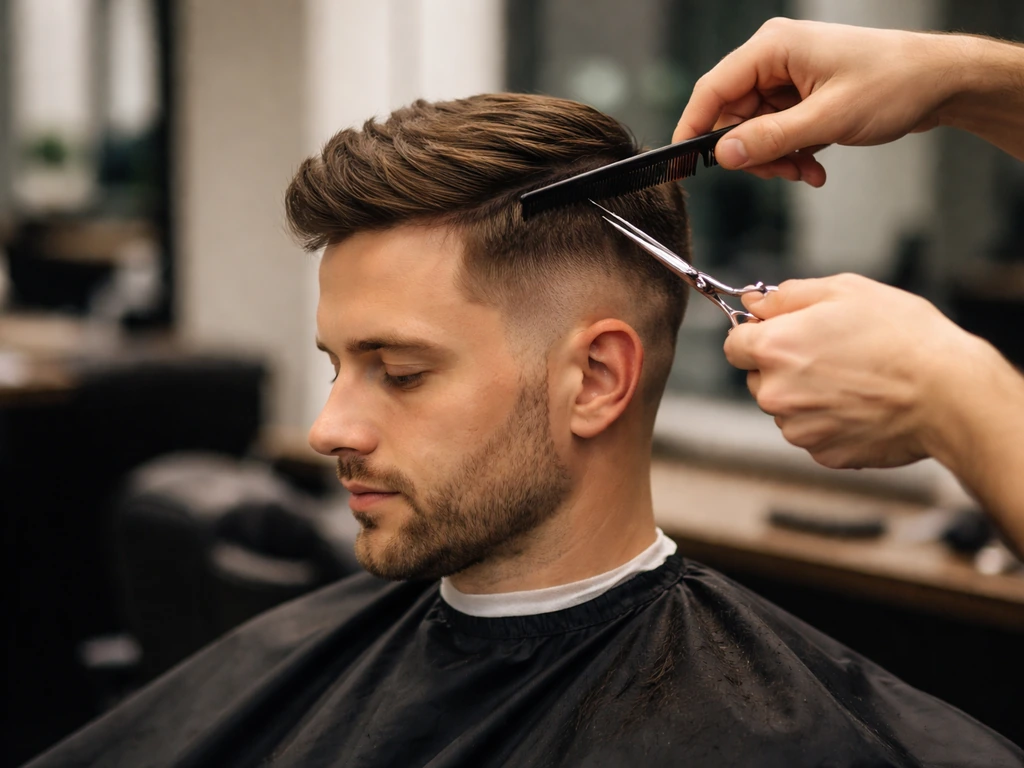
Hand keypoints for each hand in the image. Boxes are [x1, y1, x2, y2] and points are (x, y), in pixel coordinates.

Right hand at [673, 18, 962, 185]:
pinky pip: (777, 133)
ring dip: (776, 159)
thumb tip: (724, 155)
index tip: (681, 165)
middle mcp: (775, 60)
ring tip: (807, 170)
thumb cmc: (894, 83)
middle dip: (754, 154)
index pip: (713, 90)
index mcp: (774, 48)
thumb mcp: (828, 119)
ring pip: (755, 132)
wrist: (940, 82)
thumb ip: (771, 139)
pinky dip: (790, 155)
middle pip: (733, 117)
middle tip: (781, 172)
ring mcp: (788, 79)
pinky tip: (814, 165)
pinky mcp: (800, 96)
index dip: (693, 128)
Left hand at [723, 274, 985, 468]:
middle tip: (831, 354)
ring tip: (854, 380)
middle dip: (783, 367)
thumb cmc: (903, 337)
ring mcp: (798, 429)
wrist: (948, 392)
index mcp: (774, 349)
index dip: (756, 336)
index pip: (734, 346)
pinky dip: (830, 421)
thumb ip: (786, 296)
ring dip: (806, 396)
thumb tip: (753, 302)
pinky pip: (813, 433)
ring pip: (786, 408)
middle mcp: (776, 394)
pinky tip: (862, 405)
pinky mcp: (823, 453)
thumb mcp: (843, 291)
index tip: (780, 333)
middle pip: (759, 379)